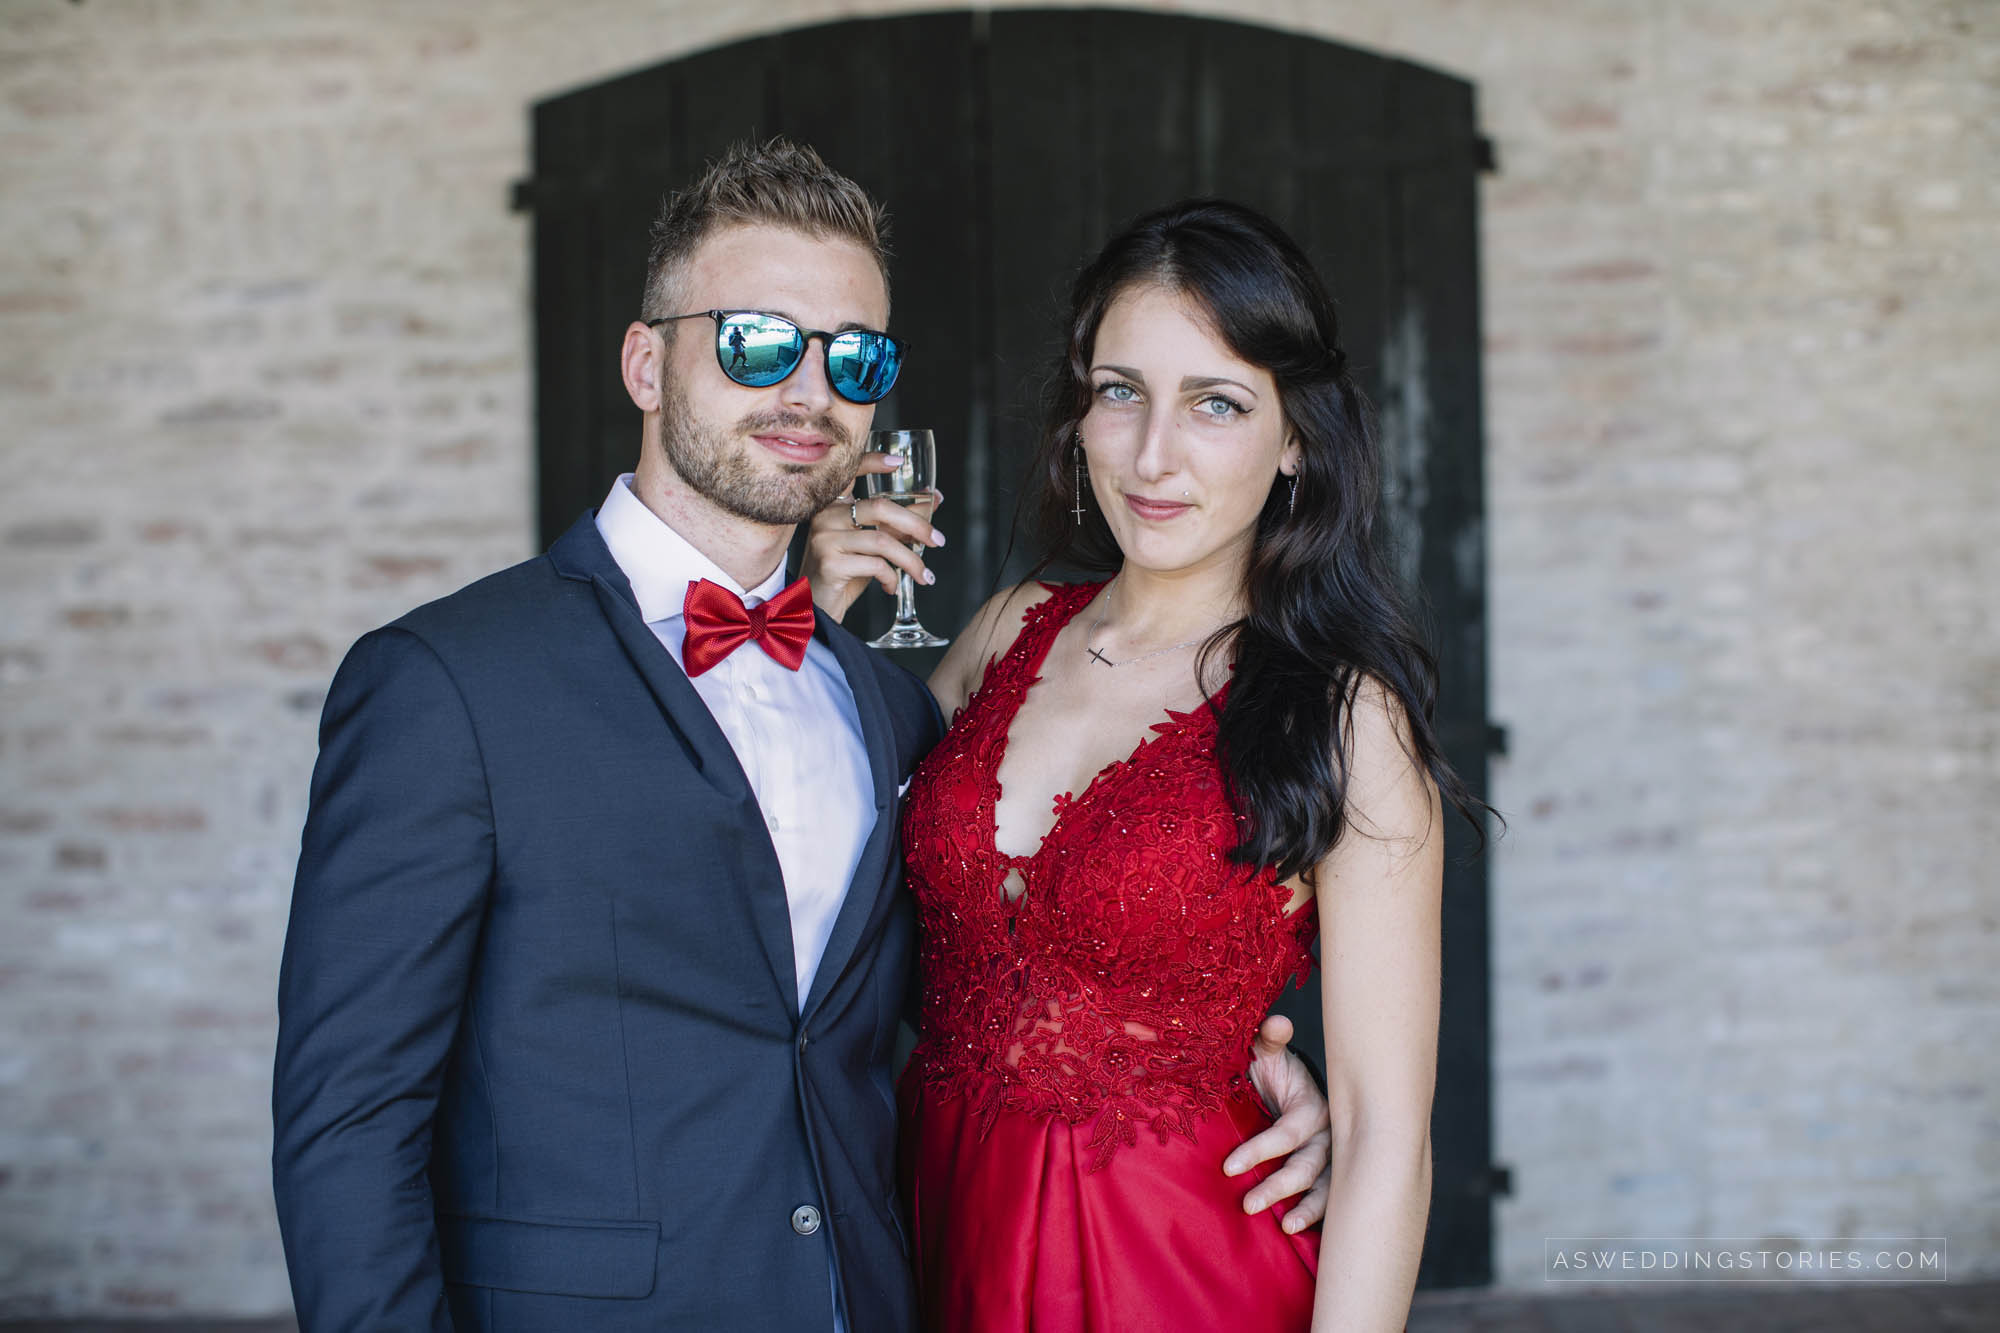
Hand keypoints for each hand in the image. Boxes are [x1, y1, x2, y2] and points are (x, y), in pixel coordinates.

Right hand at [802, 453, 944, 621]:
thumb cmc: (844, 574)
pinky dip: (892, 577)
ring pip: (882, 540)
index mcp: (834, 506)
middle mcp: (825, 516)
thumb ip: (898, 523)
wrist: (815, 609)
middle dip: (917, 524)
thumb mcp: (873, 546)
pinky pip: (875, 565)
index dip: (873, 462)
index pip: (851, 473)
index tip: (898, 462)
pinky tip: (893, 587)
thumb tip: (934, 499)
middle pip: (880, 507)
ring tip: (923, 575)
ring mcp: (825, 539)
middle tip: (938, 540)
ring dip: (911, 559)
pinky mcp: (830, 563)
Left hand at [1226, 1014, 1331, 1232]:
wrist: (1289, 1087)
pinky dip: (1318, 1216)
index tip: (1228, 1167)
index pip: (1287, 1133)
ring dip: (1306, 1208)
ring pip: (1324, 1187)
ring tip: (1284, 1227)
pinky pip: (1330, 1199)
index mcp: (1313, 1106)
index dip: (1260, 1150)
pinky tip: (1300, 1231)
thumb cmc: (1276, 1073)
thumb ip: (1270, 1040)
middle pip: (1307, 1166)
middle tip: (1247, 1205)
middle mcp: (1328, 1135)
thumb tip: (1277, 1020)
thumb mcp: (1269, 1054)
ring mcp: (1331, 1157)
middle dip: (1279, 1186)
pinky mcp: (1330, 1174)